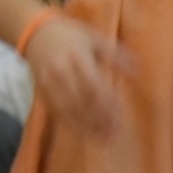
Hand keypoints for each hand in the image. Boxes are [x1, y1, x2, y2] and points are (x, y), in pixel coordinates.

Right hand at [23, 15, 131, 137]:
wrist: (35, 32)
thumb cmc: (70, 34)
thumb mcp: (94, 38)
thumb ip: (115, 55)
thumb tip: (137, 70)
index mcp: (77, 57)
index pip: (94, 86)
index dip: (108, 104)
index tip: (121, 117)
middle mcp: (62, 71)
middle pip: (82, 101)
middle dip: (100, 119)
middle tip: (116, 134)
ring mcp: (49, 83)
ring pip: (69, 110)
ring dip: (87, 127)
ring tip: (103, 140)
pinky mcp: (42, 92)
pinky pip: (57, 112)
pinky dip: (72, 125)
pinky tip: (84, 134)